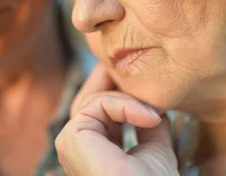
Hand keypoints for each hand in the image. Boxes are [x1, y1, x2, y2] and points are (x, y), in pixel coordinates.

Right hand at [56, 64, 178, 175]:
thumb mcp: (155, 149)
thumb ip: (148, 125)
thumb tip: (154, 103)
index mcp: (94, 151)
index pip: (101, 108)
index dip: (122, 92)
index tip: (149, 87)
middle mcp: (78, 147)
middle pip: (92, 98)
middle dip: (117, 82)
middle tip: (144, 73)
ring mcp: (70, 143)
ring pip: (94, 97)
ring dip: (127, 96)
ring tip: (154, 110)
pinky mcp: (70, 138)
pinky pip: (96, 104)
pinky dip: (124, 105)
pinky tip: (149, 117)